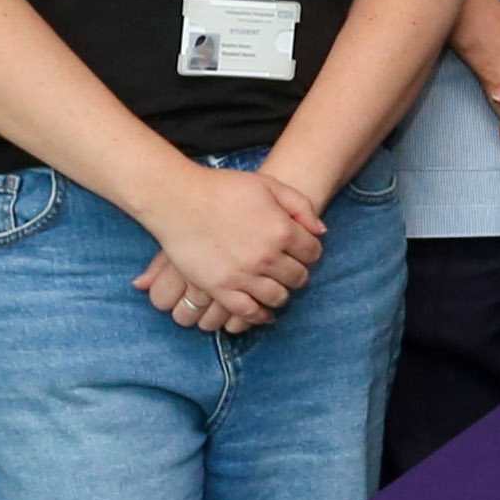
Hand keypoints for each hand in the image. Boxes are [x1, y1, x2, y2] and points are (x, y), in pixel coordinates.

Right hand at [135, 166, 322, 333]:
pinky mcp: (220, 288)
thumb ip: (300, 205)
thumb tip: (321, 232)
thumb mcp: (268, 184)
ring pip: (277, 297)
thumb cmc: (223, 188)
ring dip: (281, 294)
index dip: (310, 252)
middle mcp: (267, 256)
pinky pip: (248, 312)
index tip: (301, 252)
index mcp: (282, 230)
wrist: (179, 199)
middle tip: (289, 270)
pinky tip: (262, 311)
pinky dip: (260, 315)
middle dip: (297, 274)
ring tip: (275, 286)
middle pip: (298, 277)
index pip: (313, 252)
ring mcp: (243, 275)